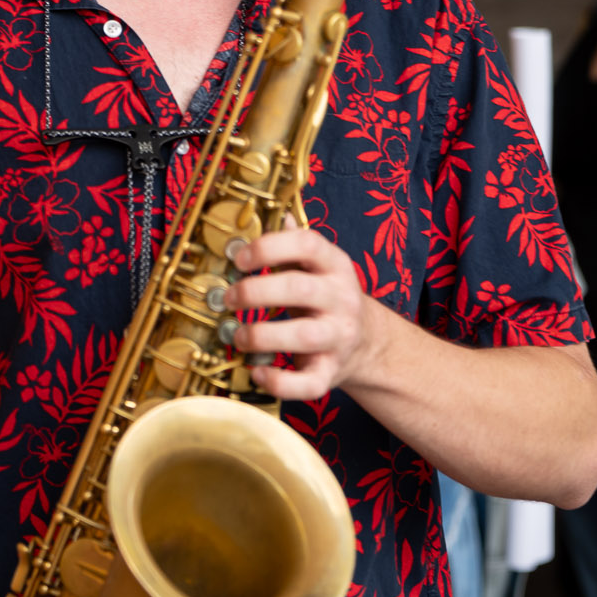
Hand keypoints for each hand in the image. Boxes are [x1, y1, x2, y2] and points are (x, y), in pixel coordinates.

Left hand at [226, 218, 383, 399]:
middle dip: (255, 292)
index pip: (307, 244)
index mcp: (335, 265)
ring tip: (238, 337)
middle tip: (229, 299)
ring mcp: (339, 337)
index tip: (238, 259)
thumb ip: (294, 244)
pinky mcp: (332, 372)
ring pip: (303, 336)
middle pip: (299, 288)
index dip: (269, 247)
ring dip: (261, 336)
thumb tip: (275, 213)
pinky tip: (258, 372)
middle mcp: (341, 299)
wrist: (367, 343)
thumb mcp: (318, 265)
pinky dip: (278, 381)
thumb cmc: (327, 299)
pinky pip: (307, 383)